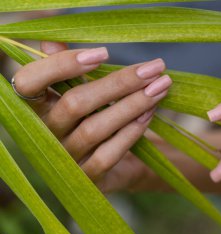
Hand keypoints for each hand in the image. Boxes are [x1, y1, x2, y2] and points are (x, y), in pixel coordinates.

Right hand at [13, 42, 171, 191]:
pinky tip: (150, 113)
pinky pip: (108, 155)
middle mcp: (47, 133)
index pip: (31, 81)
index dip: (61, 65)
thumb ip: (68, 68)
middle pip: (75, 103)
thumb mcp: (83, 90)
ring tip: (160, 87)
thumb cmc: (96, 116)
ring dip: (133, 105)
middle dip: (119, 82)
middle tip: (155, 68)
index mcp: (39, 106)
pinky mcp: (87, 178)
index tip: (103, 53)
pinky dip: (131, 133)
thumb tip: (53, 39)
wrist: (115, 161)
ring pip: (95, 128)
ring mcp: (66, 158)